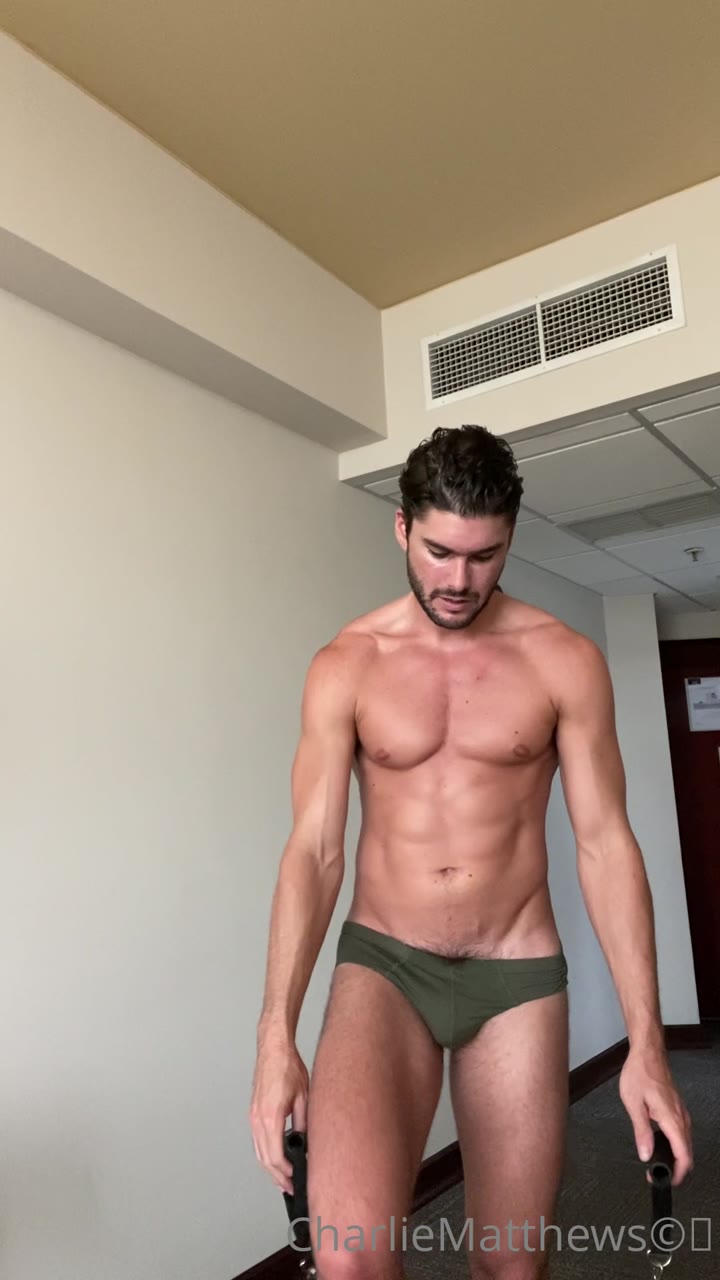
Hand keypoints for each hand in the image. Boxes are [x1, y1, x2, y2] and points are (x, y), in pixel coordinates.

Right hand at [249, 1036, 308, 1193]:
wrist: (273, 1049)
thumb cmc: (288, 1068)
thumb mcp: (304, 1097)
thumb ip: (303, 1123)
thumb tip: (306, 1142)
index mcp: (271, 1118)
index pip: (276, 1156)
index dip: (285, 1173)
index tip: (294, 1181)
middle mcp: (258, 1120)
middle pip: (265, 1159)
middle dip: (277, 1176)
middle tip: (289, 1187)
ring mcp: (253, 1117)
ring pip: (258, 1152)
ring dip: (270, 1168)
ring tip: (282, 1178)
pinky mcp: (253, 1112)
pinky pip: (257, 1141)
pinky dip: (265, 1154)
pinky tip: (274, 1158)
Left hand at [619, 1044, 692, 1184]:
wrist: (647, 1052)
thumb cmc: (640, 1073)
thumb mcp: (634, 1104)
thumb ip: (641, 1131)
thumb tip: (645, 1154)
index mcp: (671, 1119)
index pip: (683, 1155)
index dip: (678, 1173)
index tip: (669, 1181)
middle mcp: (680, 1116)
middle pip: (687, 1151)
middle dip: (677, 1167)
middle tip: (660, 1174)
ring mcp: (681, 1111)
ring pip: (686, 1141)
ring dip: (677, 1155)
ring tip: (661, 1163)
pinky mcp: (677, 1107)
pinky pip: (682, 1131)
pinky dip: (676, 1143)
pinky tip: (664, 1143)